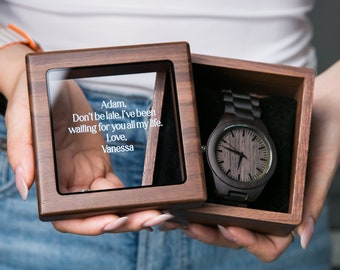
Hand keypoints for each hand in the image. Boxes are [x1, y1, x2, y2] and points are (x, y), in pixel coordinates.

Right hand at [1, 45, 170, 234]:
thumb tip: (25, 186)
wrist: (52, 83)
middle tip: (150, 219)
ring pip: (111, 202)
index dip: (88, 223)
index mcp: (50, 177)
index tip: (113, 220)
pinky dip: (134, 195)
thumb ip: (22, 150)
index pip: (66, 214)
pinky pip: (118, 185)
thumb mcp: (22, 115)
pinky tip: (152, 199)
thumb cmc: (32, 97)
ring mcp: (87, 173)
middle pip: (95, 213)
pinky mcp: (100, 163)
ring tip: (158, 213)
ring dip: (133, 210)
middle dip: (122, 220)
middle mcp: (69, 181)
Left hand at [161, 60, 339, 261]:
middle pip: (236, 233)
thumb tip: (303, 238)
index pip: (269, 244)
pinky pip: (219, 193)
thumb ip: (312, 200)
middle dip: (211, 234)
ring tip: (178, 217)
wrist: (319, 107)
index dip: (248, 242)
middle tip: (188, 226)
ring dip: (200, 221)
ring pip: (223, 218)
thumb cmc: (325, 136)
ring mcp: (252, 192)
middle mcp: (267, 205)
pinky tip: (187, 195)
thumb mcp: (320, 166)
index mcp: (288, 211)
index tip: (230, 228)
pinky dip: (201, 199)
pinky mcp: (239, 174)